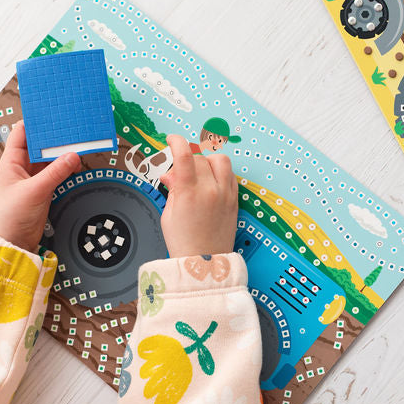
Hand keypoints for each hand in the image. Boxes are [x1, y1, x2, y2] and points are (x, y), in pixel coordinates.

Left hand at [0, 122, 81, 250]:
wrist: (14, 241)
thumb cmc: (12, 216)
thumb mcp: (34, 190)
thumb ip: (55, 173)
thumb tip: (73, 156)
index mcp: (12, 161)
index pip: (22, 132)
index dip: (35, 122)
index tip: (52, 115)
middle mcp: (22, 166)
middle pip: (40, 143)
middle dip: (54, 136)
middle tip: (71, 128)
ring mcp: (34, 176)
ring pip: (50, 157)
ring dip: (62, 151)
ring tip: (77, 143)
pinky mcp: (44, 187)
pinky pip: (57, 171)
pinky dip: (66, 166)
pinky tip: (76, 162)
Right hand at [159, 135, 237, 257]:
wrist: (204, 262)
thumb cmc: (184, 242)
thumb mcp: (168, 214)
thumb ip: (172, 189)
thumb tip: (171, 174)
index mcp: (189, 193)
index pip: (184, 155)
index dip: (176, 142)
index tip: (171, 140)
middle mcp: (210, 190)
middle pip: (200, 157)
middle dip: (187, 159)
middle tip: (178, 172)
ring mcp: (225, 194)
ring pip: (220, 160)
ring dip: (208, 160)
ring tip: (199, 172)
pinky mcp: (235, 200)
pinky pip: (231, 175)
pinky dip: (220, 172)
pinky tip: (211, 181)